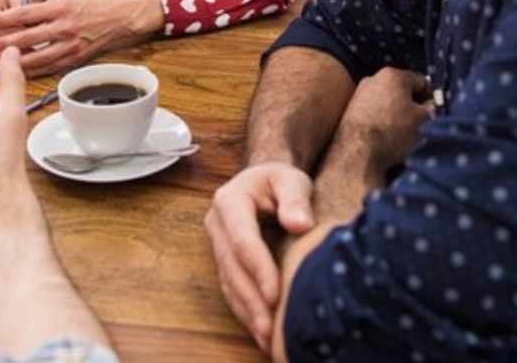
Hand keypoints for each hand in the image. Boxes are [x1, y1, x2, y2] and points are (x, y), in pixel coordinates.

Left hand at [0, 0, 163, 76]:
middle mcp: (63, 27)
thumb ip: (47, 6)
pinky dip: (34, 70)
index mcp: (60, 7)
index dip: (2, 20)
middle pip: (26, 38)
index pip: (24, 14)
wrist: (122, 16)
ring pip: (37, 57)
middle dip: (2, 43)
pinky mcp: (76, 57)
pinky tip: (22, 71)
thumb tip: (24, 14)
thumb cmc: (96, 3)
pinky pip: (51, 66)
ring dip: (15, 61)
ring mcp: (70, 44)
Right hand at [204, 163, 314, 352]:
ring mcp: (218, 244)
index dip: (258, 269)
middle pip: (232, 268)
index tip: (275, 294)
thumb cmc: (281, 181)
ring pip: (229, 282)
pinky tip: (261, 331)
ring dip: (247, 311)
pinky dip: (245, 310)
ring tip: (266, 337)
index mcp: (230, 201)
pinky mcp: (225, 260)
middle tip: (270, 328)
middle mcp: (217, 224)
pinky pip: (232, 288)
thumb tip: (299, 224)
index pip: (242, 241)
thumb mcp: (292, 178)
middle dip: (251, 299)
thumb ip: (295, 198)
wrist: (266, 181)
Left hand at [334, 67, 433, 176]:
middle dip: (413, 106)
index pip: (421, 81)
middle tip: (422, 124)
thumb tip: (430, 106)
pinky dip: (383, 121)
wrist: (357, 153)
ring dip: (397, 114)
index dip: (432, 97)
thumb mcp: (423, 121)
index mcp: (392, 75)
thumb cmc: (393, 133)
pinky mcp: (349, 111)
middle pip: (402, 91)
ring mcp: (358, 95)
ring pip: (388, 103)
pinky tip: (387, 136)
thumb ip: (431, 109)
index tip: (435, 112)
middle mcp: (372, 79)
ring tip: (403, 133)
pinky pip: (374, 113)